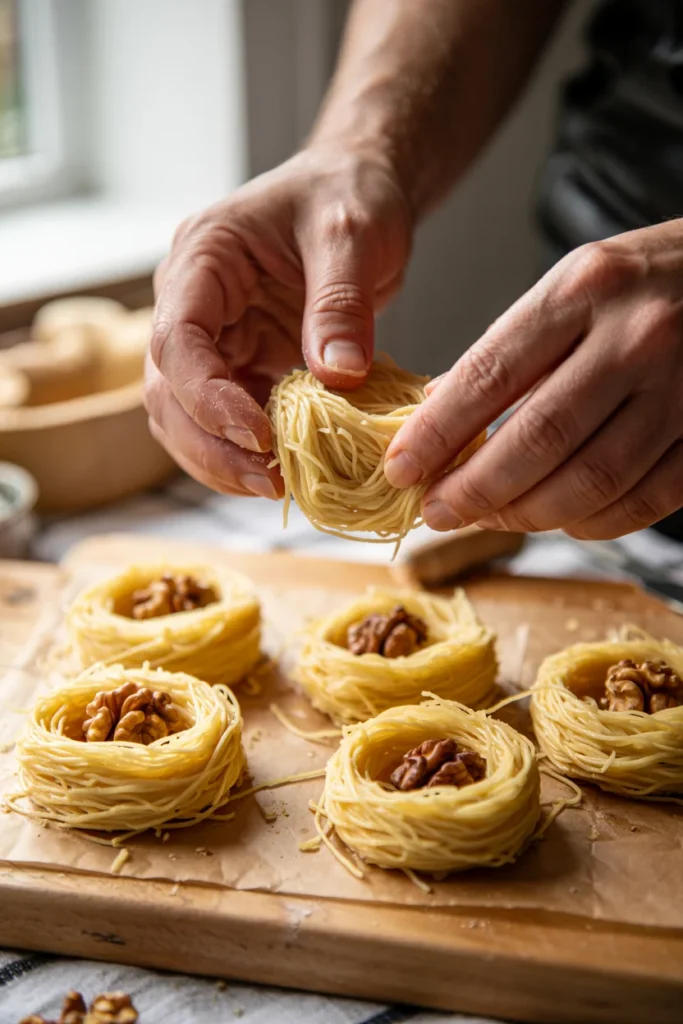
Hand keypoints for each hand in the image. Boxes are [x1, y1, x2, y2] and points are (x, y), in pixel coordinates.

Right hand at [145, 145, 410, 497]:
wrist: (355, 192)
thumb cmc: (346, 195)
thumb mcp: (351, 234)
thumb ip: (340, 303)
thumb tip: (337, 377)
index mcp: (202, 260)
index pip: (177, 340)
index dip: (208, 397)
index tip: (259, 436)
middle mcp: (194, 304)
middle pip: (168, 391)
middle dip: (210, 444)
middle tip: (269, 482)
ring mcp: (214, 339)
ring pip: (186, 416)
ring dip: (221, 459)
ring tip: (276, 487)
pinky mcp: (242, 364)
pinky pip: (226, 420)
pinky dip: (247, 452)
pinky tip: (285, 473)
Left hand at [385, 222, 682, 538]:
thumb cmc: (646, 279)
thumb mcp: (572, 284)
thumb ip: (509, 349)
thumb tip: (436, 412)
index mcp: (584, 291)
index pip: (490, 375)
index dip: (436, 433)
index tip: (400, 468)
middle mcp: (635, 338)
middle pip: (539, 440)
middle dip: (474, 489)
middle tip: (436, 511)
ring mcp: (680, 389)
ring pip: (590, 482)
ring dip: (527, 515)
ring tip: (488, 518)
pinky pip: (643, 501)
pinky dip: (591, 523)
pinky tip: (560, 520)